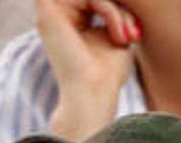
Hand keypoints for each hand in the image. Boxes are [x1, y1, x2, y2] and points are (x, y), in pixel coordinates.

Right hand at [35, 0, 138, 139]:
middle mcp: (55, 17)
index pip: (96, 0)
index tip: (134, 36)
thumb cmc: (107, 73)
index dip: (117, 12)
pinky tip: (116, 33)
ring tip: (124, 38)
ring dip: (116, 11)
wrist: (92, 94)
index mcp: (67, 23)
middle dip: (119, 10)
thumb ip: (112, 11)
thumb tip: (118, 0)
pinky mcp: (46, 13)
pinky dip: (106, 8)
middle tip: (132, 36)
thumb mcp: (116, 31)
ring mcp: (48, 13)